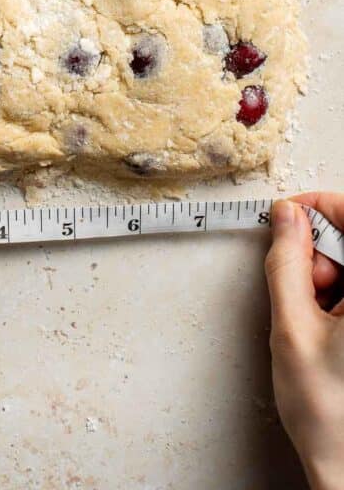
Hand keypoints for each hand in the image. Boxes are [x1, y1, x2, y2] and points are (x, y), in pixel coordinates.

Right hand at [265, 194, 343, 489]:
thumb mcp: (293, 330)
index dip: (320, 207)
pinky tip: (330, 328)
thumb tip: (285, 217)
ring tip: (317, 320)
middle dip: (323, 253)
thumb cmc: (332, 418)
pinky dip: (340, 297)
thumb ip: (287, 264)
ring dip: (331, 277)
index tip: (288, 216)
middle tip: (304, 290)